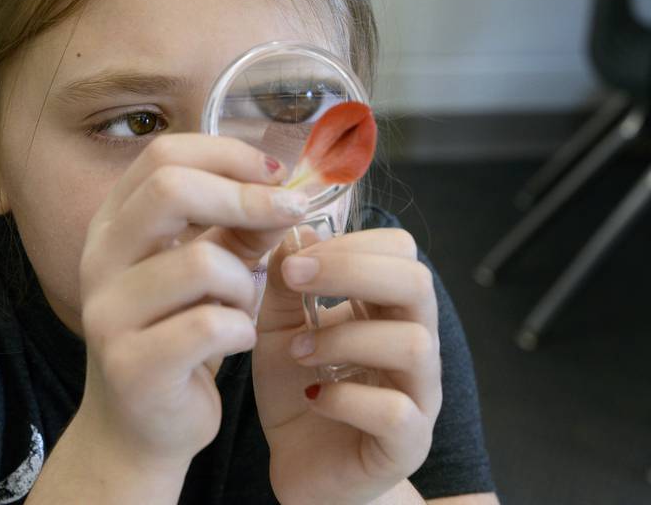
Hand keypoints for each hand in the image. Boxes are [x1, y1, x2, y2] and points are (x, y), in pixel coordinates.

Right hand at [75, 134, 306, 470]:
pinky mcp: (131, 365)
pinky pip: (210, 326)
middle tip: (290, 212)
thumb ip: (239, 228)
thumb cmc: (179, 334)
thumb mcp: (209, 270)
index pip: (163, 155)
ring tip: (243, 304)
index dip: (227, 154)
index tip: (277, 173)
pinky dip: (241, 329)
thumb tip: (284, 191)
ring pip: (202, 262)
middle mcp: (99, 258)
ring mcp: (108, 312)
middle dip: (245, 197)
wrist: (140, 428)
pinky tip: (237, 340)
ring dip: (245, 281)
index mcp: (115, 223)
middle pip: (170, 189)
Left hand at [253, 225, 441, 504]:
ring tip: (300, 351)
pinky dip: (346, 398)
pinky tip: (316, 399)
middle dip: (352, 270)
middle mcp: (414, 342)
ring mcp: (419, 394)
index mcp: (386, 306)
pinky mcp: (409, 443)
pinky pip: (396, 411)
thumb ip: (285, 282)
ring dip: (343, 338)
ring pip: (412, 343)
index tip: (294, 256)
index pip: (400, 250)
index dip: (349, 242)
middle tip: (296, 279)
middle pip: (416, 282)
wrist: (300, 466)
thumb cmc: (297, 389)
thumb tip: (299, 231)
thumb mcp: (277, 326)